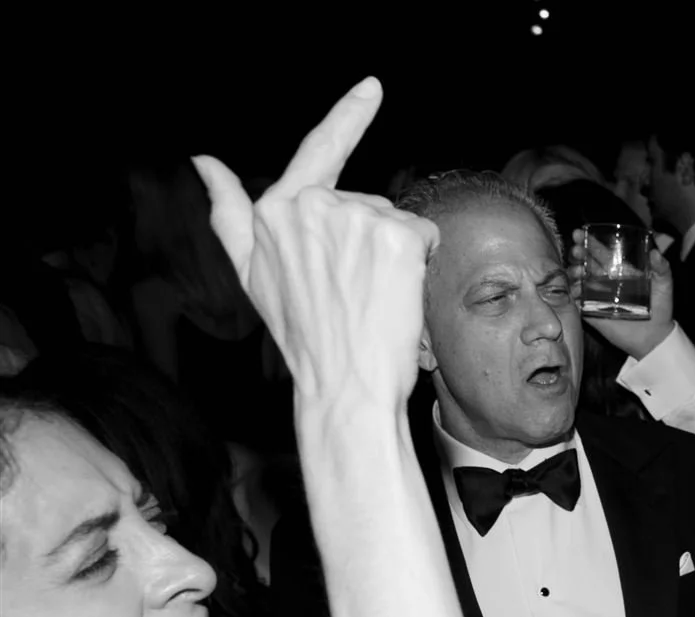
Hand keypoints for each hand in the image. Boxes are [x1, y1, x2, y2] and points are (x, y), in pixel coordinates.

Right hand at [192, 77, 434, 411]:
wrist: (342, 382)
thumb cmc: (302, 335)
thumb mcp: (250, 272)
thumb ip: (227, 210)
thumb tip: (201, 158)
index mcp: (275, 210)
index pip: (320, 149)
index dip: (350, 114)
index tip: (374, 86)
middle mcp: (312, 206)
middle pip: (367, 201)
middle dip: (370, 240)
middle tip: (353, 291)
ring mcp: (356, 219)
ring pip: (396, 220)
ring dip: (394, 254)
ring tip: (371, 296)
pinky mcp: (395, 238)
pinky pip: (423, 235)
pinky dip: (420, 262)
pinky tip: (395, 293)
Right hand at [569, 225, 675, 359]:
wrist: (655, 337)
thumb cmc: (660, 309)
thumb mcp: (664, 285)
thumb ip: (662, 268)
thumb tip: (655, 252)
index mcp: (619, 271)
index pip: (600, 252)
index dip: (589, 242)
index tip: (578, 233)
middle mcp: (605, 281)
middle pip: (586, 263)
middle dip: (578, 254)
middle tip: (576, 250)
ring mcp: (597, 296)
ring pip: (579, 280)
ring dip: (573, 273)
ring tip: (577, 271)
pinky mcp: (592, 313)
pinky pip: (578, 302)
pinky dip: (573, 295)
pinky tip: (575, 291)